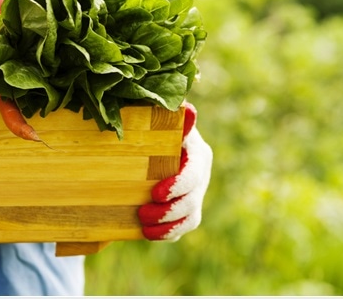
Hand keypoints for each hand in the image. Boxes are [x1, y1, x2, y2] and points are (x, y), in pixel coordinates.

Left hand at [137, 102, 212, 240]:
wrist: (147, 146)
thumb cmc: (151, 128)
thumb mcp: (158, 121)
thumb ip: (170, 118)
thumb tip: (188, 109)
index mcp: (195, 151)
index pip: (193, 172)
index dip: (177, 185)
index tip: (156, 193)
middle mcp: (200, 173)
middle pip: (193, 198)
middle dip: (169, 210)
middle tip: (142, 213)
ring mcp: (196, 192)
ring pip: (191, 216)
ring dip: (168, 224)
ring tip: (144, 226)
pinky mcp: (189, 209)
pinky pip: (185, 227)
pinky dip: (168, 233)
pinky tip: (149, 233)